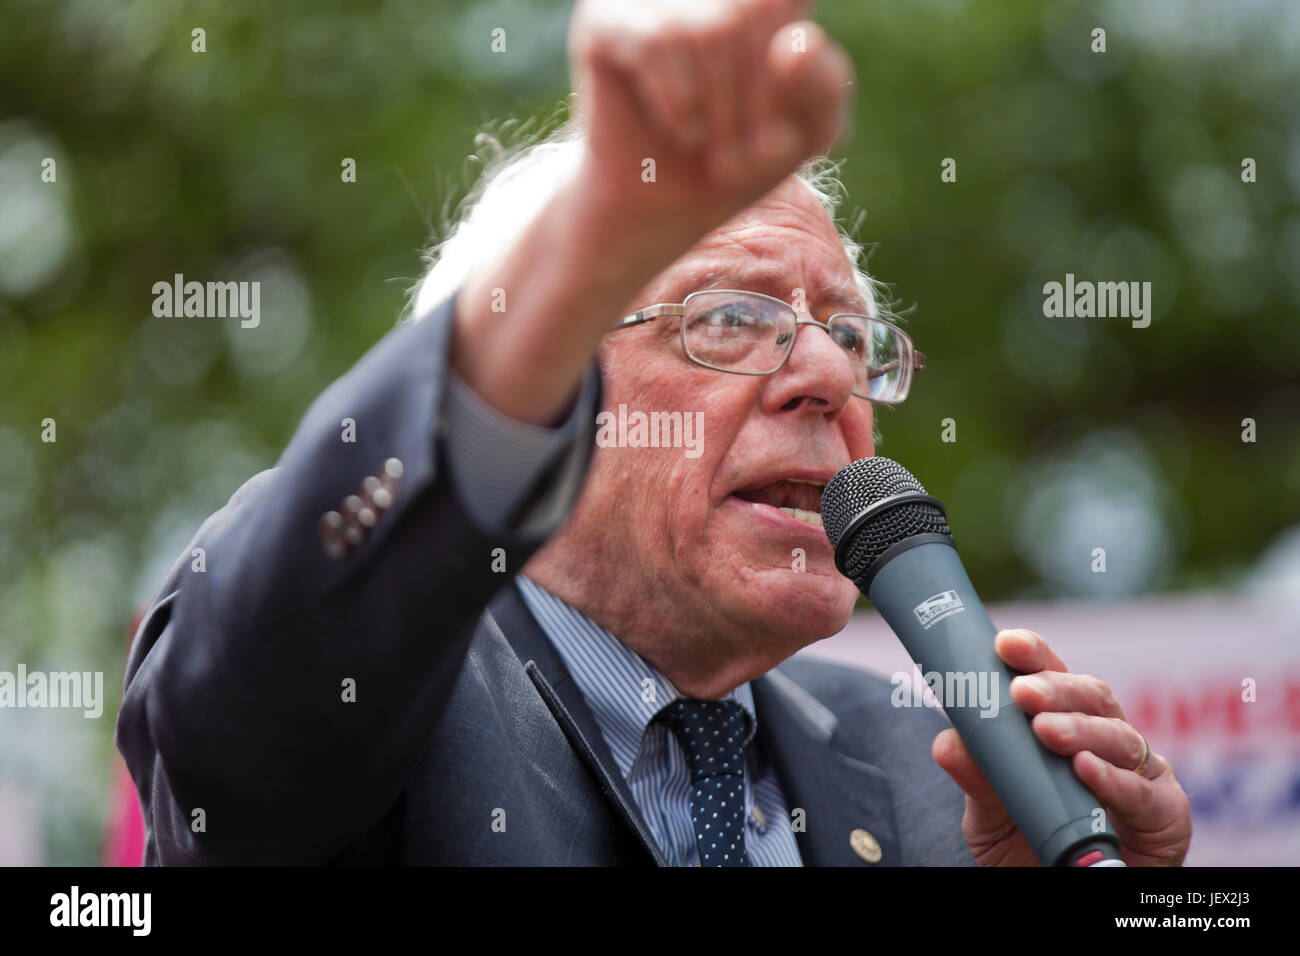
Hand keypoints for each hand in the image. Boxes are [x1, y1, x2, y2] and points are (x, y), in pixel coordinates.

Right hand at [568, 0, 853, 244]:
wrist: (661, 210)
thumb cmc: (736, 160)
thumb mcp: (806, 133)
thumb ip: (825, 87)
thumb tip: (794, 45)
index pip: (786, 2)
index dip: (792, 70)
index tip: (780, 133)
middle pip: (751, 14)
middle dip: (754, 101)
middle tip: (736, 157)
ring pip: (708, 30)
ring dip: (717, 112)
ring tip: (705, 147)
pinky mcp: (604, 18)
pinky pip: (657, 43)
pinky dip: (679, 105)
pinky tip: (680, 133)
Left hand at [932, 628, 1192, 866]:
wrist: (1058, 896)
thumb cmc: (1030, 847)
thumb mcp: (991, 815)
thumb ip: (977, 778)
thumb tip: (947, 742)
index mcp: (1064, 727)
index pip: (1051, 678)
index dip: (1033, 655)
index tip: (1004, 643)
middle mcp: (1105, 741)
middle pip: (1091, 696)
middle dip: (1056, 687)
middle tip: (1022, 691)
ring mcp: (1140, 774)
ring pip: (1119, 736)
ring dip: (1081, 729)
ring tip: (1045, 731)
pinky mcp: (1165, 815)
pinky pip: (1145, 793)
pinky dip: (1114, 779)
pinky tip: (1085, 770)